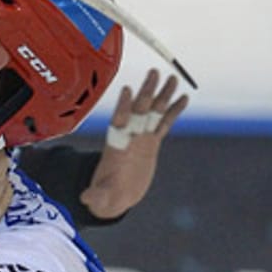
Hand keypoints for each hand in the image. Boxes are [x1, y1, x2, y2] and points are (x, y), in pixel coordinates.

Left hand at [82, 69, 188, 218]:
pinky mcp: (152, 143)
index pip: (119, 122)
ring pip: (153, 113)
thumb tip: (87, 199)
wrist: (116, 195)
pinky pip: (164, 123)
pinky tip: (183, 99)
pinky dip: (173, 111)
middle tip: (153, 73)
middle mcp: (128, 138)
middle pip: (138, 111)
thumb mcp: (101, 197)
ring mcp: (141, 138)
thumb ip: (96, 196)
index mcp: (115, 147)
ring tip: (172, 78)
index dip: (123, 107)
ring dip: (162, 95)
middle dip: (146, 92)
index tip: (127, 90)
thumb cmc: (106, 194)